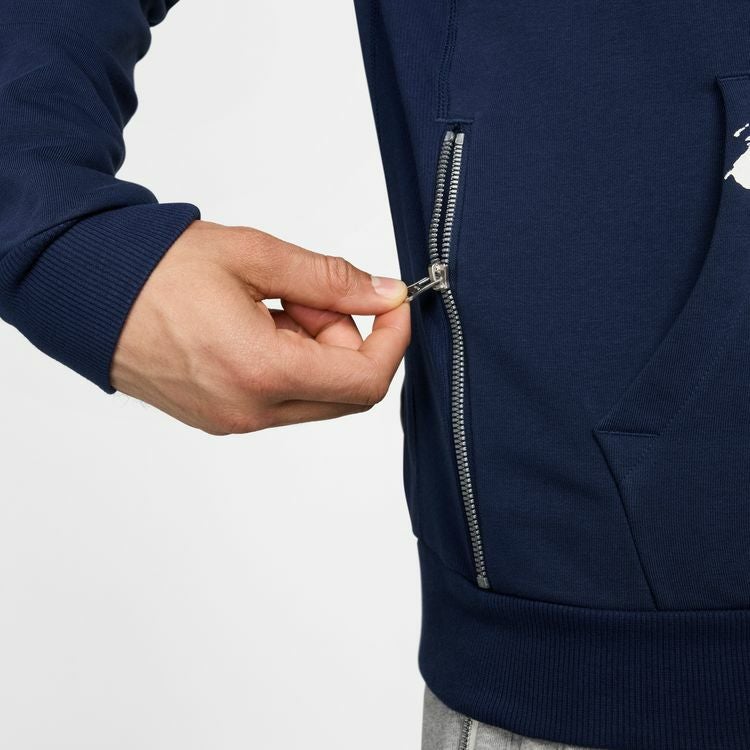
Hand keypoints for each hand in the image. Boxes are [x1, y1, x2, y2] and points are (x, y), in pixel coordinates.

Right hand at [111, 220, 410, 433]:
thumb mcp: (255, 257)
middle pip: (344, 392)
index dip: (393, 341)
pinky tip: (254, 327)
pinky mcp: (220, 419)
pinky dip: (288, 364)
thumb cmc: (156, 269)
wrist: (85, 291)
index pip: (365, 381)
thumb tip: (386, 294)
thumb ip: (331, 280)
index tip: (392, 306)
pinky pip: (282, 399)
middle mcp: (249, 410)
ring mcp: (233, 420)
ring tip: (270, 305)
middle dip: (346, 339)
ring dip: (314, 350)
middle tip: (308, 295)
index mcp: (260, 371)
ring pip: (314, 396)